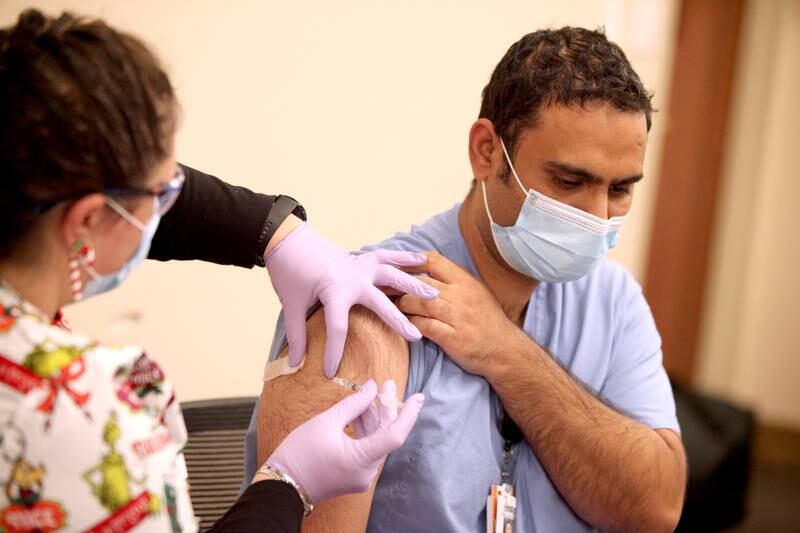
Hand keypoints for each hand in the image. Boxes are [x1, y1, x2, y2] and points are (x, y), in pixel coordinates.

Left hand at [265, 224, 438, 377]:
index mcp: (333, 291)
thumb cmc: (289, 272)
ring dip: (413, 285)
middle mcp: (352, 278)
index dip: (334, 353)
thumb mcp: (291, 304)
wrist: (288, 239)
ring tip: (434, 294)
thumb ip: (296, 334)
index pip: (338, 328)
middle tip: (416, 336)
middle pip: (380, 302)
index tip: (331, 373)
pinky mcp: (362, 258)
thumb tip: (294, 363)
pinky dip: (405, 258)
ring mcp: (360, 266)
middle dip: (397, 321)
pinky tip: (424, 260)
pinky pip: (388, 257)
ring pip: (392, 275)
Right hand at [266, 380, 423, 503]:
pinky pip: (365, 449)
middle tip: (388, 384)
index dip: (408, 414)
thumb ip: (353, 404)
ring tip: (370, 394)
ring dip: (373, 418)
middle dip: (386, 408)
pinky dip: (364, 430)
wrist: (280, 485)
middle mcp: (366, 472)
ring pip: (375, 441)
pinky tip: (359, 412)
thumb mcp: (326, 422)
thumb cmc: (299, 453)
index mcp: (361, 460)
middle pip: (385, 435)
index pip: (395, 435)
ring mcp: (360, 476)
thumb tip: (371, 388)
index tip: (419, 397)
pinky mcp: (353, 475)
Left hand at [396, 252, 516, 376]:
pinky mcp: (453, 338)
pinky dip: (411, 324)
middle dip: (398, 285)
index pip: (433, 261)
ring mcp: (458, 317)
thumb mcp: (475, 293)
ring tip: (393, 308)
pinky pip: (424, 326)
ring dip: (402, 305)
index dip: (410, 262)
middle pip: (421, 282)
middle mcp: (462, 295)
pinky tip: (405, 326)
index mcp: (466, 281)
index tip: (395, 268)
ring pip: (420, 303)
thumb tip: (423, 271)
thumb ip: (453, 281)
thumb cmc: (487, 321)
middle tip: (382, 289)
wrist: (505, 350)